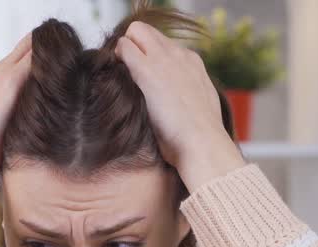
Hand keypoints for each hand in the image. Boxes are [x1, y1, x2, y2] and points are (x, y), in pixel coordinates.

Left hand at [113, 21, 245, 188]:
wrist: (202, 143)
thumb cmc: (198, 138)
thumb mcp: (197, 108)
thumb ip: (185, 96)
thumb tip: (175, 103)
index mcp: (192, 63)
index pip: (163, 44)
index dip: (147, 55)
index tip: (140, 74)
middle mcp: (179, 54)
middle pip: (147, 31)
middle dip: (133, 46)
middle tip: (125, 71)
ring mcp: (164, 59)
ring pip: (136, 31)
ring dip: (124, 50)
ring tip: (121, 76)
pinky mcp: (147, 70)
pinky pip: (124, 47)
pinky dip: (117, 57)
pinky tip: (115, 77)